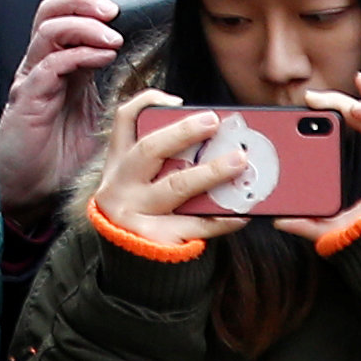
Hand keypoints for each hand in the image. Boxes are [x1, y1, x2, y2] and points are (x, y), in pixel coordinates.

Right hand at [0, 0, 123, 220]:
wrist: (27, 190)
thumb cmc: (57, 161)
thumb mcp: (100, 124)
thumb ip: (122, 103)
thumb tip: (166, 99)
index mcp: (63, 69)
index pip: (69, 18)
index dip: (92, 7)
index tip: (122, 12)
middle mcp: (44, 68)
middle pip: (52, 12)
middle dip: (82, 2)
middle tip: (111, 10)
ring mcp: (33, 80)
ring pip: (48, 30)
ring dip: (84, 26)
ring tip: (110, 37)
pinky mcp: (27, 99)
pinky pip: (48, 66)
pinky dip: (76, 55)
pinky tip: (98, 58)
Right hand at [89, 93, 251, 248]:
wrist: (124, 260)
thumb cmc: (141, 209)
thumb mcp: (135, 180)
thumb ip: (160, 159)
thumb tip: (212, 141)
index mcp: (118, 161)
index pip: (123, 119)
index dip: (147, 102)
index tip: (178, 100)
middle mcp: (121, 183)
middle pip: (150, 149)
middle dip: (184, 132)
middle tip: (214, 121)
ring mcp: (135, 211)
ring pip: (176, 186)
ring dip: (211, 172)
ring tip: (240, 161)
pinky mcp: (154, 238)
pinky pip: (195, 225)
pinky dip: (221, 218)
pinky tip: (242, 211)